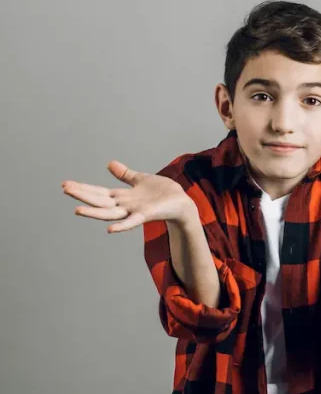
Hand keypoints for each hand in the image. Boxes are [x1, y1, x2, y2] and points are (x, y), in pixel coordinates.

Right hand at [62, 160, 194, 232]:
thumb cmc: (163, 193)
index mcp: (123, 196)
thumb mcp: (141, 179)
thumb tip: (109, 164)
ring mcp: (134, 212)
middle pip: (99, 201)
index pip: (98, 192)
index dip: (83, 188)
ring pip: (110, 214)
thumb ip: (125, 175)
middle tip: (65, 189)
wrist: (182, 203)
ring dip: (94, 213)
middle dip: (82, 195)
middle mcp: (125, 205)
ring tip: (77, 210)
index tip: (66, 184)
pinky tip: (109, 230)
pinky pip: (132, 223)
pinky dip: (121, 227)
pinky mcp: (146, 216)